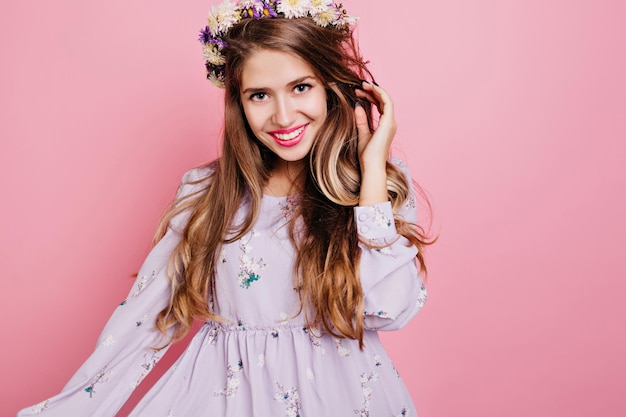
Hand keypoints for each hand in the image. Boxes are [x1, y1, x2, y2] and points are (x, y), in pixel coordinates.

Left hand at [354, 81, 396, 204]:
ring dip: (375, 90)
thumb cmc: (367, 156)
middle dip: (372, 91)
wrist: (371, 166)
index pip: (380, 105)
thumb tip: (357, 106)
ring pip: (386, 99)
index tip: (358, 92)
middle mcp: (391, 123)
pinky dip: (378, 93)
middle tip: (359, 86)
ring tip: (363, 85)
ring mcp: (391, 122)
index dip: (371, 96)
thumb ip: (361, 120)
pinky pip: (386, 102)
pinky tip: (368, 89)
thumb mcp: (362, 134)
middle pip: (383, 100)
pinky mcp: (388, 122)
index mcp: (385, 126)